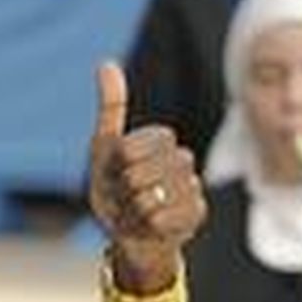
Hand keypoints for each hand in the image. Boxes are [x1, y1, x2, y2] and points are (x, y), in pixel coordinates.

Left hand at [86, 61, 204, 294]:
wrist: (130, 238)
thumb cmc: (117, 195)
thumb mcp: (105, 152)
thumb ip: (111, 109)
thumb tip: (106, 63)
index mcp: (162, 140)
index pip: (127, 148)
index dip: (114, 167)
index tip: (117, 174)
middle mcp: (183, 159)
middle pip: (135, 174)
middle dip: (121, 193)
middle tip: (126, 199)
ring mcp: (192, 186)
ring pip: (147, 198)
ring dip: (131, 212)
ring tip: (137, 214)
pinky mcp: (196, 214)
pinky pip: (159, 219)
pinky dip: (145, 227)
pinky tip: (150, 228)